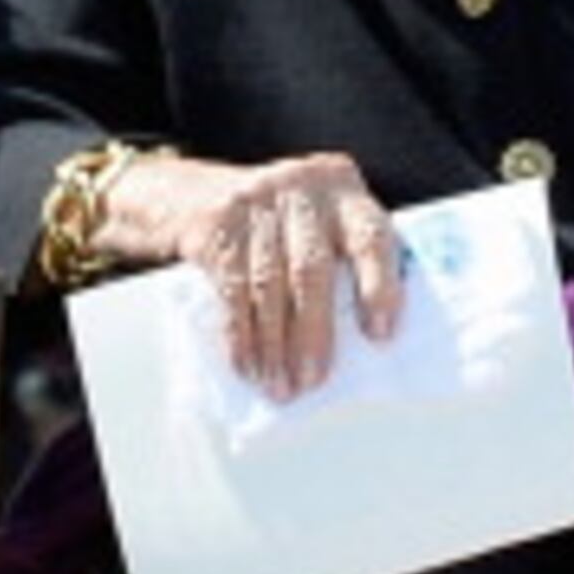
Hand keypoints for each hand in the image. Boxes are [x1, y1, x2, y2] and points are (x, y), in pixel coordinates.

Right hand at [125, 150, 405, 399]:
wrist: (194, 194)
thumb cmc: (279, 225)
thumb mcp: (321, 223)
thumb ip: (346, 261)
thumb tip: (366, 341)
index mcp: (343, 189)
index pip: (370, 238)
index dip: (379, 287)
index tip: (379, 336)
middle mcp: (302, 189)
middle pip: (311, 268)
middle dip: (312, 333)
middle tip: (311, 380)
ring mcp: (254, 203)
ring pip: (267, 284)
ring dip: (272, 344)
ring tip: (278, 384)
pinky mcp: (216, 224)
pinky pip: (230, 288)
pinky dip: (238, 333)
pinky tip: (246, 363)